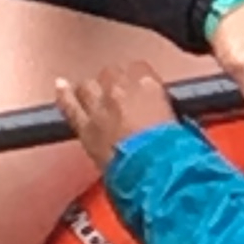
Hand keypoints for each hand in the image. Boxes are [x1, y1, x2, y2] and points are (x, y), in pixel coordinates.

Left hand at [54, 61, 179, 170]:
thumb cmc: (173, 155)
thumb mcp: (182, 126)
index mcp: (149, 86)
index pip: (139, 68)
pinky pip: (68, 105)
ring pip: (88, 85)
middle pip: (111, 73)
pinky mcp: (85, 128)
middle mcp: (120, 91)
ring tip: (96, 94)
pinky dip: (64, 94)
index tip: (143, 86)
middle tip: (123, 94)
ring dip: (94, 89)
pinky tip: (61, 86)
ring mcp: (99, 108)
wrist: (154, 175)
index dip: (140, 78)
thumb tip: (165, 115)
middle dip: (116, 81)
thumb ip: (169, 113)